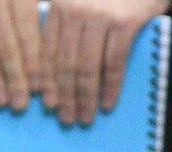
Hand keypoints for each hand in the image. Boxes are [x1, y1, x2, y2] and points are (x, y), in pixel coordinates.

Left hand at [40, 0, 168, 124]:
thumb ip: (70, 21)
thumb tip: (59, 68)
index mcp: (59, 5)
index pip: (48, 52)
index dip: (47, 81)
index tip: (48, 104)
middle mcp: (74, 10)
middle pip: (64, 64)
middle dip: (64, 97)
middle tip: (66, 120)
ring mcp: (99, 16)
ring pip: (85, 68)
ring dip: (85, 99)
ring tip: (84, 119)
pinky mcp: (125, 22)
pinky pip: (113, 63)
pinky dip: (110, 87)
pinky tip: (107, 104)